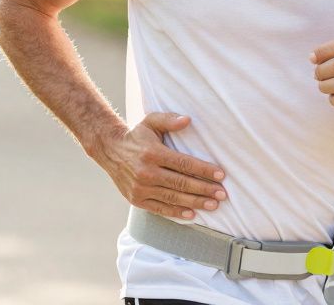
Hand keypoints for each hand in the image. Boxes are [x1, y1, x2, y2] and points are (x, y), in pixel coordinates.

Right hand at [92, 112, 227, 220]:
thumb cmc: (137, 136)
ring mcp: (141, 188)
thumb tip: (188, 120)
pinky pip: (160, 209)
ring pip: (173, 197)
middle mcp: (146, 172)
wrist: (110, 151)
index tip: (220, 175)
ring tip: (213, 204)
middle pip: (181, 183)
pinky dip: (177, 213)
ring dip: (195, 202)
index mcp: (152, 153)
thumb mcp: (150, 122)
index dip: (203, 170)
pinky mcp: (137, 200)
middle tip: (223, 194)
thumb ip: (169, 120)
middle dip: (204, 189)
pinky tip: (192, 214)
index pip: (183, 163)